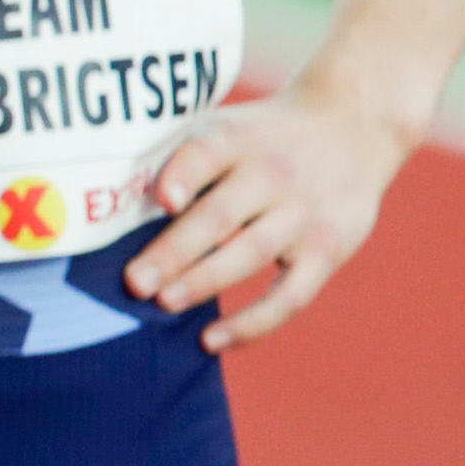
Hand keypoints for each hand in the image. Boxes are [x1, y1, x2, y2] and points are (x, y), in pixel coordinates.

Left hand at [129, 86, 406, 349]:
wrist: (352, 125)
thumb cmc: (261, 137)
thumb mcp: (224, 127)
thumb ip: (177, 159)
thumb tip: (112, 205)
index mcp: (237, 140)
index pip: (206, 153)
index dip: (184, 175)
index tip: (165, 199)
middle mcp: (274, 175)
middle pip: (220, 216)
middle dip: (175, 252)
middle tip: (135, 282)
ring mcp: (305, 214)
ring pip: (250, 255)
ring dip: (203, 283)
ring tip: (163, 302)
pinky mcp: (329, 250)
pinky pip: (290, 296)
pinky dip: (252, 323)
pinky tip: (212, 340)